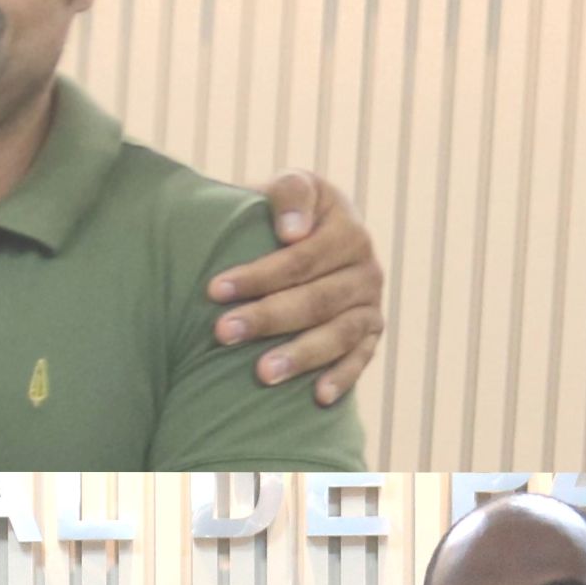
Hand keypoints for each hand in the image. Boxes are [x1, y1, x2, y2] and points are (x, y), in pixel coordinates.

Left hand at [209, 171, 384, 403]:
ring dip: (301, 355)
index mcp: (346, 229)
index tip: (214, 290)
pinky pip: (361, 359)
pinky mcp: (371, 333)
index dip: (259, 275)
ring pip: (339, 335)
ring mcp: (370, 303)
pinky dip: (342, 378)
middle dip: (267, 318)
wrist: (306, 234)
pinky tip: (317, 397)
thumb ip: (290, 195)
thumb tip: (292, 232)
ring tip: (262, 374)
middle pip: (316, 300)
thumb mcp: (288, 187)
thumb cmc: (283, 214)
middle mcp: (366, 268)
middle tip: (223, 333)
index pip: (301, 258)